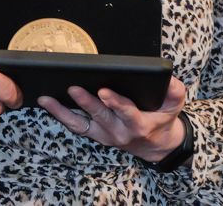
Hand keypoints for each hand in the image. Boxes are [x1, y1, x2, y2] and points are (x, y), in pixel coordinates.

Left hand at [37, 76, 187, 161]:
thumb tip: (168, 78)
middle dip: (86, 102)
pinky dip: (60, 115)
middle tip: (73, 88)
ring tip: (47, 99)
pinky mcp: (95, 134)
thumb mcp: (175, 105)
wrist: (156, 144)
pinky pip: (75, 126)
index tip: (104, 91)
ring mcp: (104, 134)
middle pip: (100, 116)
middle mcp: (118, 132)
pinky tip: (48, 103)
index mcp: (138, 124)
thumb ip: (174, 91)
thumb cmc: (163, 119)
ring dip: (62, 111)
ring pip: (81, 124)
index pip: (126, 112)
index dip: (115, 103)